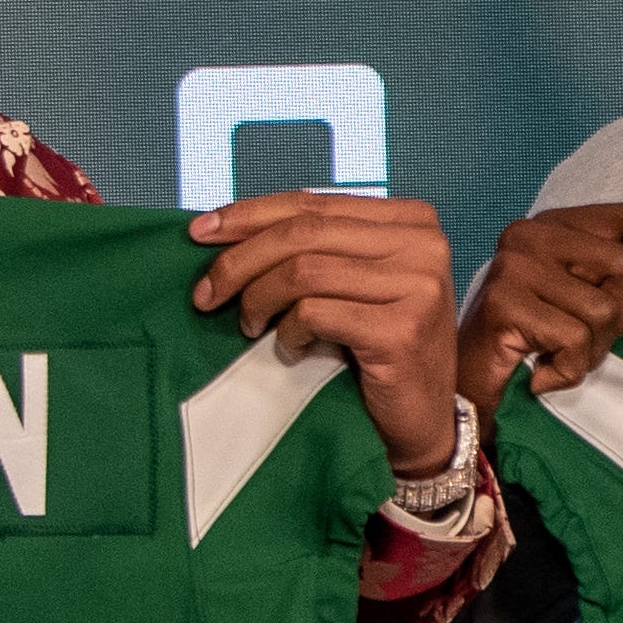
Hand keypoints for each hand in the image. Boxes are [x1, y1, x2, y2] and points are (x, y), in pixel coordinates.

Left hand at [187, 193, 460, 474]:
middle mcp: (422, 244)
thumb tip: (225, 224)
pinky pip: (315, 313)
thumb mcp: (354, 283)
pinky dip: (288, 331)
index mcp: (410, 219)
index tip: (200, 232)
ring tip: (249, 326)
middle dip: (241, 260)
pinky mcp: (402, 329)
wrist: (422, 419)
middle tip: (205, 292)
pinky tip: (289, 349)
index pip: (314, 203)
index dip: (250, 214)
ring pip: (304, 270)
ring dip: (259, 299)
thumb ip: (316, 248)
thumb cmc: (379, 349)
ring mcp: (418, 285)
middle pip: (304, 232)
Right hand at [458, 203, 622, 409]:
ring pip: (604, 309)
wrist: (474, 383)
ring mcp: (514, 266)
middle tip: (589, 338)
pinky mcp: (504, 303)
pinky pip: (575, 338)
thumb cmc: (540, 340)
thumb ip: (621, 273)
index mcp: (554, 222)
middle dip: (622, 317)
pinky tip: (546, 371)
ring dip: (594, 349)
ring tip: (563, 356)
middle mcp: (530, 233)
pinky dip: (571, 369)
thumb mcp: (588, 295)